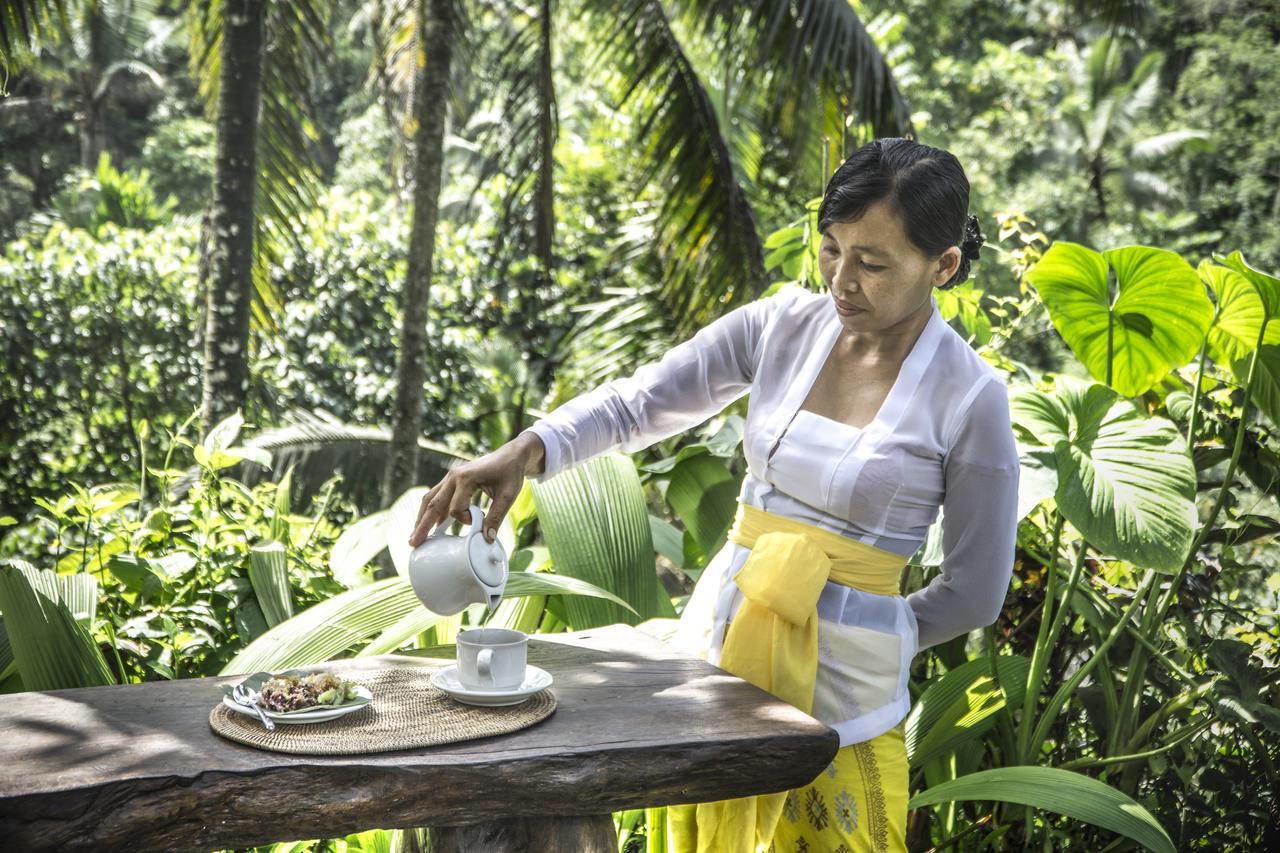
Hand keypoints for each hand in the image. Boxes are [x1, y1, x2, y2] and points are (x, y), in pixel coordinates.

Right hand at [407, 432, 544, 546]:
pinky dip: (431, 511)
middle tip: (414, 543)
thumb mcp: (508, 496)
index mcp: (465, 478)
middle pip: (432, 504)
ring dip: (422, 518)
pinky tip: (429, 524)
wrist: (511, 455)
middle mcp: (453, 476)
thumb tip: (487, 538)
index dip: (464, 520)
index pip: (455, 508)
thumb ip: (496, 517)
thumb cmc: (510, 473)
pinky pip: (436, 496)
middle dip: (423, 525)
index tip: (478, 520)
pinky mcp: (451, 479)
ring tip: (416, 536)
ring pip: (430, 499)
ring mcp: (450, 477)